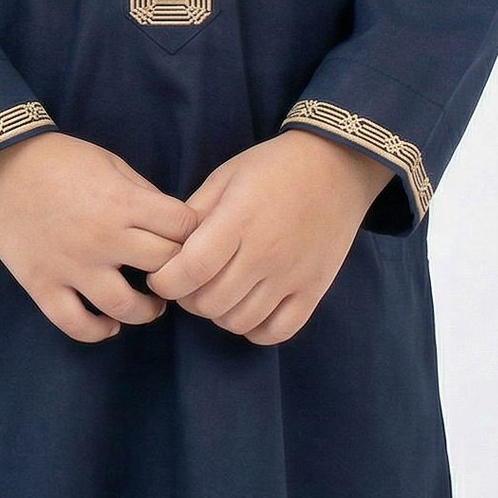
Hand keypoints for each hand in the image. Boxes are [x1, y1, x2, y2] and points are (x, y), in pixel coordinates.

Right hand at [0, 130, 201, 343]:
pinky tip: (108, 324)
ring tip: (152, 306)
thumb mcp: (112, 162)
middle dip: (178, 268)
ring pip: (125, 307)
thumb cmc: (60, 159)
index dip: (193, 232)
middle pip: (165, 267)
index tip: (189, 237)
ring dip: (147, 311)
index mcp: (123, 202)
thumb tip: (175, 225)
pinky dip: (97, 331)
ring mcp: (71, 266)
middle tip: (177, 272)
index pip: (184, 227)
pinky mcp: (42, 285)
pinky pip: (75, 324)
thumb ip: (144, 194)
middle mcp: (103, 238)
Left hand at [145, 129, 396, 343]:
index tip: (161, 275)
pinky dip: (255, 330)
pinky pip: (277, 332)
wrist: (336, 165)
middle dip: (187, 298)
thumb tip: (168, 250)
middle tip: (189, 282)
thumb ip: (194, 214)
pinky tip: (248, 308)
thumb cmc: (273, 166)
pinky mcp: (314, 290)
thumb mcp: (225, 176)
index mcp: (238, 220)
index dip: (165, 281)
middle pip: (209, 302)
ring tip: (218, 292)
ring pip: (239, 322)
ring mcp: (292, 276)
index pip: (189, 270)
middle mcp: (265, 253)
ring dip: (218, 313)